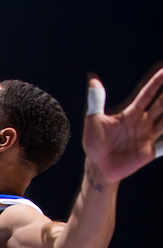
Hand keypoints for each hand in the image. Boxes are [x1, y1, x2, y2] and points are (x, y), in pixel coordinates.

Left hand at [83, 67, 162, 183]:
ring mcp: (147, 137)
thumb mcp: (93, 120)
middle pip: (161, 104)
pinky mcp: (149, 151)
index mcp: (131, 114)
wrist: (98, 167)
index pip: (147, 94)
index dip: (157, 83)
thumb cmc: (94, 144)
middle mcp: (143, 123)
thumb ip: (96, 101)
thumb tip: (93, 79)